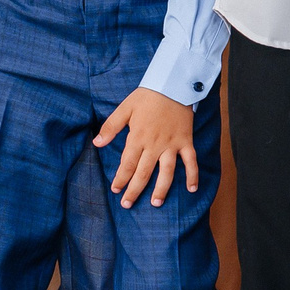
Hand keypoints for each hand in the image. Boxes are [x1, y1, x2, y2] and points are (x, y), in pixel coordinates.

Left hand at [94, 88, 200, 206]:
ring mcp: (172, 144)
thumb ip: (111, 127)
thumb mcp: (124, 108)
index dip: (121, 178)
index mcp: (138, 137)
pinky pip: (191, 161)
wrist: (173, 84)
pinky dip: (192, 175)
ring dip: (161, 189)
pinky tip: (192, 189)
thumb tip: (97, 143)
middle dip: (134, 190)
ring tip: (156, 203)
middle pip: (143, 172)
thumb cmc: (147, 96)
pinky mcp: (186, 141)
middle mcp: (155, 144)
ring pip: (166, 171)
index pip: (127, 163)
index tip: (116, 189)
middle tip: (127, 205)